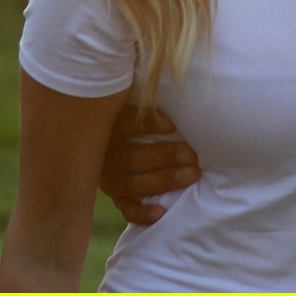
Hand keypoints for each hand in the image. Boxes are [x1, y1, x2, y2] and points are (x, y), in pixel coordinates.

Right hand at [98, 105, 200, 225]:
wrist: (102, 137)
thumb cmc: (132, 111)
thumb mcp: (133, 98)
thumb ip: (149, 97)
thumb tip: (176, 81)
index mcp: (110, 123)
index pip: (127, 123)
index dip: (150, 124)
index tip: (173, 125)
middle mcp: (104, 152)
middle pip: (133, 158)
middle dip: (166, 157)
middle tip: (193, 155)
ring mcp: (107, 176)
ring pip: (131, 184)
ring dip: (164, 181)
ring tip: (193, 174)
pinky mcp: (113, 193)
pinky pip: (124, 208)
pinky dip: (141, 213)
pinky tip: (161, 212)